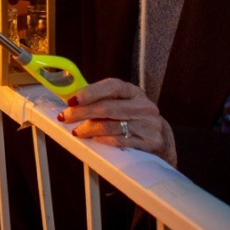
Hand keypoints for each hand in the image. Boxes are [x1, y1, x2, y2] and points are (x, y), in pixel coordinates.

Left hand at [57, 78, 177, 165]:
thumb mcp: (125, 105)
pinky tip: (93, 139)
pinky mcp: (150, 143)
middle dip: (82, 112)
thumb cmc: (135, 120)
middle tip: (65, 117)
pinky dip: (102, 140)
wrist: (164, 141)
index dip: (90, 92)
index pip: (112, 86)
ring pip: (110, 126)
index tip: (72, 100)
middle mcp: (144, 107)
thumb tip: (72, 101)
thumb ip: (103, 101)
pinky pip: (119, 141)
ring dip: (88, 129)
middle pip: (107, 107)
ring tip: (76, 131)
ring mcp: (149, 125)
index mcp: (135, 92)